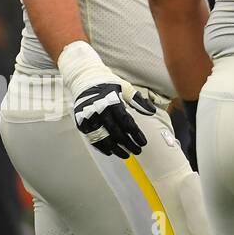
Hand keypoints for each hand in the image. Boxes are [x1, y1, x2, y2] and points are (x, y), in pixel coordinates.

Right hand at [59, 41, 155, 158]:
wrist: (85, 79)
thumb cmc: (109, 84)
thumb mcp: (125, 88)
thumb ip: (138, 101)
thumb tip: (152, 112)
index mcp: (112, 101)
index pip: (127, 122)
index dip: (136, 134)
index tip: (144, 142)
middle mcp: (100, 111)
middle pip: (116, 132)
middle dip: (128, 143)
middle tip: (138, 151)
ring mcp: (89, 118)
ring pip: (104, 138)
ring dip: (116, 149)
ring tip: (126, 155)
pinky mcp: (81, 123)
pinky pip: (92, 139)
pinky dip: (102, 147)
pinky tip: (111, 152)